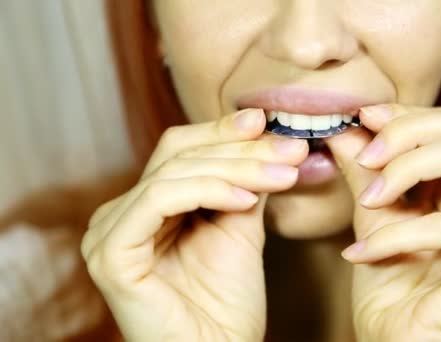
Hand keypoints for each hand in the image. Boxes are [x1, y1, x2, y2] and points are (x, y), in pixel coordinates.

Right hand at [81, 109, 307, 341]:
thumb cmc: (228, 303)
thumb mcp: (240, 228)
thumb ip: (243, 183)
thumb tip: (264, 136)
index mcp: (146, 206)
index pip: (181, 150)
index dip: (223, 131)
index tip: (267, 121)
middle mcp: (120, 214)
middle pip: (177, 154)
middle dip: (240, 148)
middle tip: (289, 149)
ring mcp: (108, 233)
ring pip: (173, 172)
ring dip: (235, 167)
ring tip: (282, 175)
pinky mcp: (110, 254)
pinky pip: (159, 199)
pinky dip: (207, 190)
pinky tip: (246, 200)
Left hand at [326, 105, 440, 340]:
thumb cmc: (389, 285)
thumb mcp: (372, 213)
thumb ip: (365, 169)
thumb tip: (346, 124)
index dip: (408, 115)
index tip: (363, 117)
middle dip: (406, 134)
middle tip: (365, 158)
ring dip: (404, 170)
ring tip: (367, 200)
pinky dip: (396, 234)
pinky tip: (361, 253)